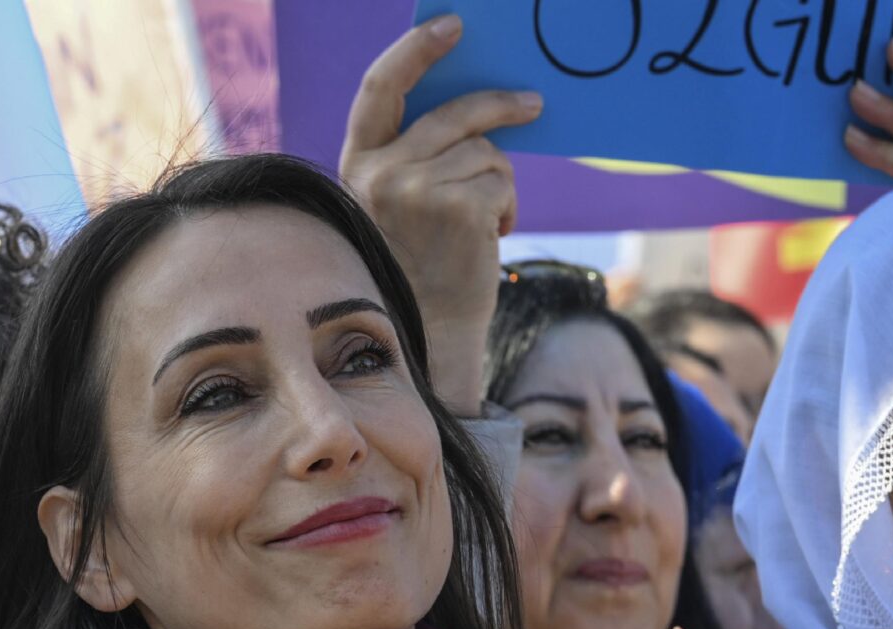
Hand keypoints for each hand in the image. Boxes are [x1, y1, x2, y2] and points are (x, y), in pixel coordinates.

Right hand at [340, 13, 538, 413]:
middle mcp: (382, 172)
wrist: (428, 332)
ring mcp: (418, 188)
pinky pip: (504, 182)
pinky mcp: (459, 207)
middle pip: (454, 114)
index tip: (452, 25)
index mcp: (359, 164)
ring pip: (487, 153)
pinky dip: (509, 208)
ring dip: (499, 184)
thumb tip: (480, 105)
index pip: (382, 87)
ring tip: (483, 224)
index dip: (416, 49)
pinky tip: (490, 238)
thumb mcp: (401, 203)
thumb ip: (419, 154)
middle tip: (533, 104)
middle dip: (500, 106)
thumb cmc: (419, 266)